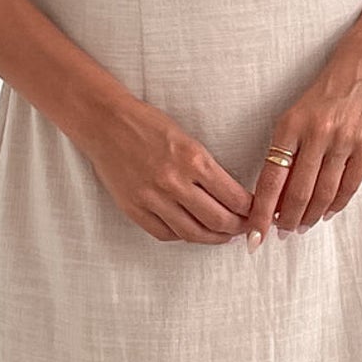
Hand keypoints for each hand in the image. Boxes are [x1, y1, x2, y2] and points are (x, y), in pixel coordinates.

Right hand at [83, 97, 253, 242]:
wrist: (105, 123)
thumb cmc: (148, 124)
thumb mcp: (188, 139)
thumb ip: (208, 169)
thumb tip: (232, 197)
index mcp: (193, 159)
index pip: (234, 197)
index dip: (250, 210)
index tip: (255, 212)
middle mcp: (174, 182)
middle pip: (218, 220)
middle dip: (237, 228)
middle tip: (244, 228)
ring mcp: (152, 198)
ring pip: (193, 233)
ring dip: (213, 238)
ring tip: (223, 236)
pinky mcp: (134, 208)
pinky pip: (165, 233)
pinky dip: (183, 236)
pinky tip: (192, 231)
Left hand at [244, 51, 361, 245]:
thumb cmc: (324, 94)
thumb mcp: (294, 115)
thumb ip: (284, 150)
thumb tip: (274, 194)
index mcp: (291, 125)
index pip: (272, 178)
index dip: (262, 211)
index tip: (254, 233)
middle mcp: (317, 133)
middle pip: (299, 192)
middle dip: (287, 220)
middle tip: (281, 234)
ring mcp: (345, 140)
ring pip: (324, 193)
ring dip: (311, 216)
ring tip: (302, 226)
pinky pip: (349, 185)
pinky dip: (336, 204)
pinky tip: (326, 213)